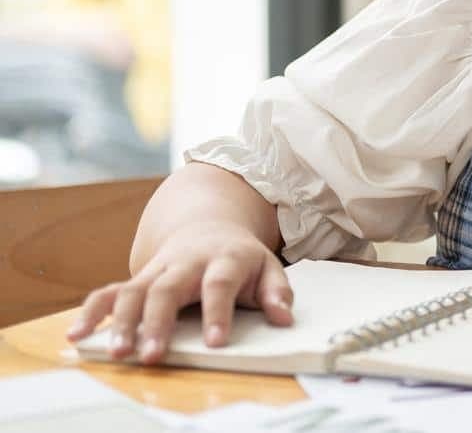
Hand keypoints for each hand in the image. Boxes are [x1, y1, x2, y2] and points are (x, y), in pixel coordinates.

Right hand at [67, 220, 291, 361]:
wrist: (208, 226)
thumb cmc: (239, 257)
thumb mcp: (268, 267)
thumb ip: (277, 292)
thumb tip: (283, 318)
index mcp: (224, 259)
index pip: (220, 284)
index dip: (217, 312)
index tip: (216, 342)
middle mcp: (186, 262)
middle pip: (168, 289)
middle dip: (158, 323)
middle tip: (153, 355)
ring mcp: (158, 269)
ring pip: (134, 291)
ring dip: (122, 322)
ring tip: (117, 352)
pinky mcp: (137, 278)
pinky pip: (109, 292)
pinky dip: (91, 312)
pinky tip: (78, 335)